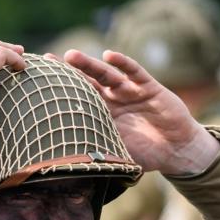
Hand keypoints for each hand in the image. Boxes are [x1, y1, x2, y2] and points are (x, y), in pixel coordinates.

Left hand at [60, 49, 219, 174]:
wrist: (177, 151)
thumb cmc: (147, 155)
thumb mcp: (117, 154)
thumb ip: (98, 152)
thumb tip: (67, 164)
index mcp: (104, 115)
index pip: (79, 99)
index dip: (63, 91)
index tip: (42, 83)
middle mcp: (114, 100)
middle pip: (88, 82)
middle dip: (70, 71)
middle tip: (49, 61)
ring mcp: (131, 91)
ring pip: (107, 74)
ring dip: (90, 64)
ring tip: (71, 56)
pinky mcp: (149, 87)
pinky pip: (135, 72)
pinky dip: (123, 63)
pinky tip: (110, 55)